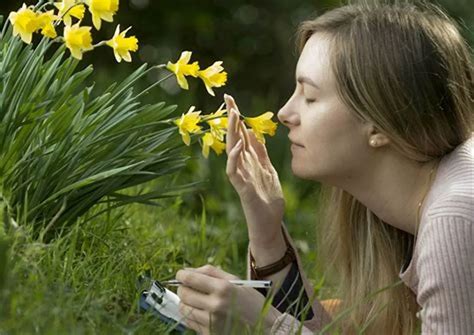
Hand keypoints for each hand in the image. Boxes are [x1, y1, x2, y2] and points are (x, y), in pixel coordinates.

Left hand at [176, 265, 278, 334]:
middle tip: (188, 287)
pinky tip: (200, 311)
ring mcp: (212, 322)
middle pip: (184, 293)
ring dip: (185, 302)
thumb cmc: (250, 301)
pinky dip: (190, 315)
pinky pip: (189, 323)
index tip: (181, 274)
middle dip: (183, 288)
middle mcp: (216, 305)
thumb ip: (211, 272)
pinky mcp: (209, 334)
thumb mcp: (235, 281)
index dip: (181, 275)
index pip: (190, 278)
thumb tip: (188, 270)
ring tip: (194, 300)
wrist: (266, 327)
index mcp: (223, 288)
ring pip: (183, 309)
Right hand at [224, 94, 284, 250]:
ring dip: (232, 133)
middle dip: (231, 118)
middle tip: (228, 99)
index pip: (241, 133)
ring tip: (233, 115)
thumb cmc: (269, 199)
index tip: (232, 100)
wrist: (270, 224)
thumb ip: (261, 153)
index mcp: (249, 160)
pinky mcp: (242, 188)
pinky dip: (234, 157)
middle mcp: (242, 165)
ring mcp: (241, 176)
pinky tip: (238, 144)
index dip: (236, 117)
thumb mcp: (268, 170)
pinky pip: (234, 171)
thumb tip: (255, 133)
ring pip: (231, 150)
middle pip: (234, 137)